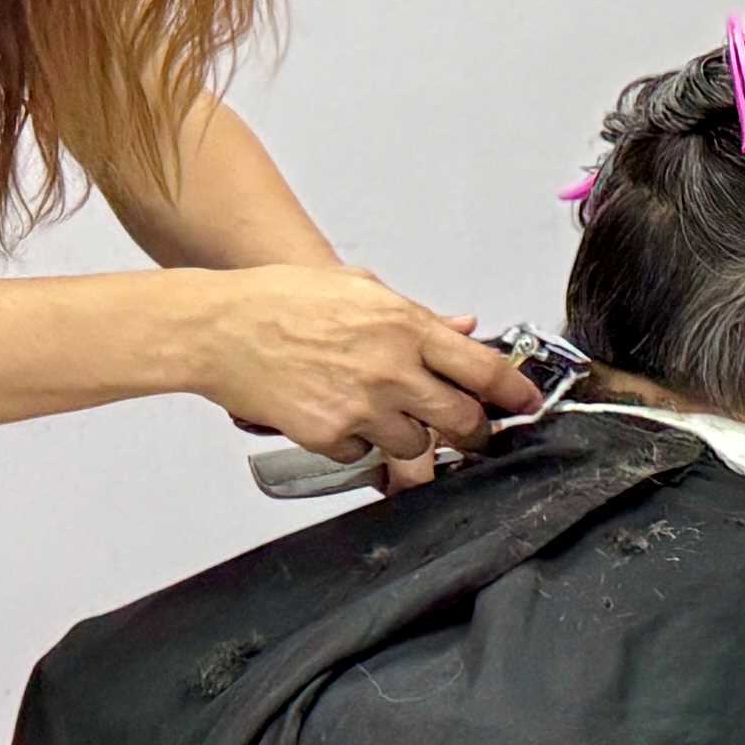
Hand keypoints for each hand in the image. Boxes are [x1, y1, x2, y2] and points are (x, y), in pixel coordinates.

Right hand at [186, 268, 539, 482]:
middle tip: (473, 432)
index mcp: (405, 327)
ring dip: (412, 437)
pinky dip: (360, 444)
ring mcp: (363, 408)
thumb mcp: (359, 289)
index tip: (526, 403)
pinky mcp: (331, 436)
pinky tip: (340, 417)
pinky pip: (365, 455)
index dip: (515, 393)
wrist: (219, 329)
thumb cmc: (280, 300)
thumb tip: (462, 327)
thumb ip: (416, 315)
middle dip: (475, 433)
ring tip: (386, 414)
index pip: (484, 368)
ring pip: (417, 445)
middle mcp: (392, 370)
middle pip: (462, 420)